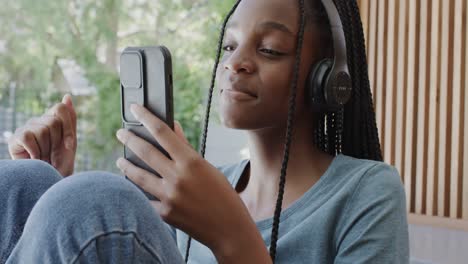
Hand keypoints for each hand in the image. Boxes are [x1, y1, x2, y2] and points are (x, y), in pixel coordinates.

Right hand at [8, 94, 77, 176]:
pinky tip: (35, 159)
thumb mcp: (70, 142)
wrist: (49, 182)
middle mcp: (38, 121)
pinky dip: (35, 152)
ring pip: (43, 130)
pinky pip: (28, 137)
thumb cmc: (60, 164)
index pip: (61, 109)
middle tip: (53, 155)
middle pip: (53, 122)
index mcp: (53, 120)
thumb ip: (70, 120)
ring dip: (46, 150)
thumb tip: (66, 96)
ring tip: (44, 158)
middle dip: (57, 142)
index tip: (69, 146)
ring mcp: (26, 128)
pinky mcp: (16, 138)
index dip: (67, 128)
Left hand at [115, 104, 269, 262]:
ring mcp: (169, 196)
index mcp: (191, 161)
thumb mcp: (207, 167)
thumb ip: (185, 148)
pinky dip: (137, 190)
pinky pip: (144, 198)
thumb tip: (172, 128)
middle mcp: (177, 177)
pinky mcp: (164, 214)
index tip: (135, 109)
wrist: (229, 229)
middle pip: (145, 151)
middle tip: (121, 133)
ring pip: (137, 175)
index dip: (146, 117)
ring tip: (120, 160)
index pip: (162, 132)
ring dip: (126, 165)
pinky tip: (131, 186)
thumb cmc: (222, 195)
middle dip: (129, 138)